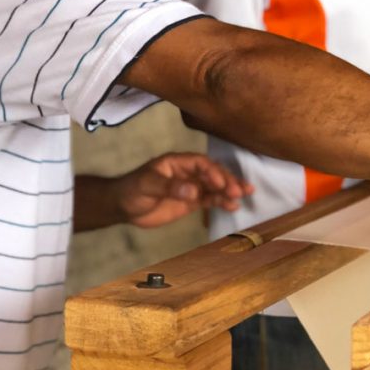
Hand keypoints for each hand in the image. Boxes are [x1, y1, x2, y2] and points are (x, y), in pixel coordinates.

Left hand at [73, 155, 253, 231]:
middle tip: (239, 191)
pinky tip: (233, 206)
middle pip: (212, 173)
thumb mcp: (148, 185)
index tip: (220, 183)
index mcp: (177, 162)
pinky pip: (210, 199)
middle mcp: (188, 172)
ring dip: (229, 189)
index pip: (200, 163)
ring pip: (214, 186)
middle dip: (226, 180)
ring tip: (245, 195)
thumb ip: (170, 187)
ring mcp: (191, 186)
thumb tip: (193, 191)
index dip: (212, 171)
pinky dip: (222, 201)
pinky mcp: (191, 201)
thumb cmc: (133, 190)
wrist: (124, 207)